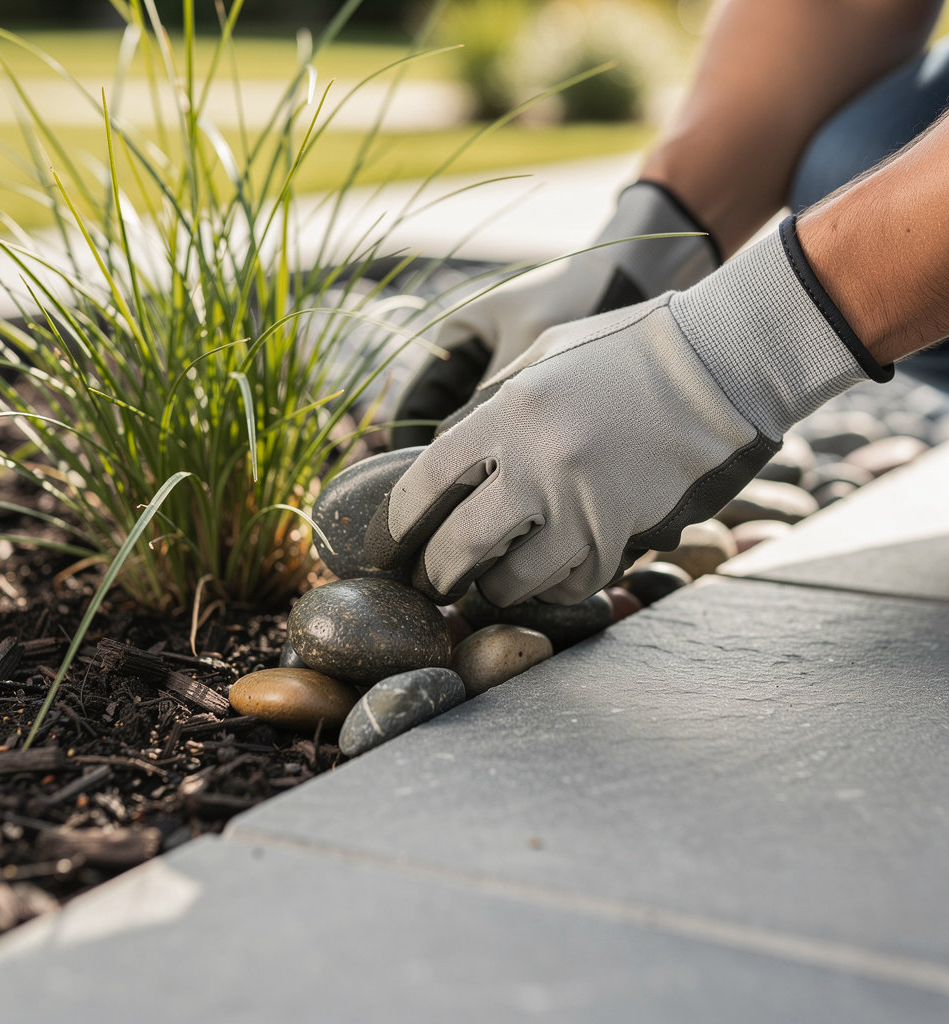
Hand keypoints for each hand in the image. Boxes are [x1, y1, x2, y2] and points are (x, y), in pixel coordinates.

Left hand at [367, 218, 886, 604]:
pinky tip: (544, 579)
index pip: (428, 481)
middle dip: (435, 576)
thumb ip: (491, 405)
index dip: (399, 523)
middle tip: (428, 585)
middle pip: (460, 546)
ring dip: (492, 590)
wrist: (719, 366)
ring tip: (485, 586)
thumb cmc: (625, 353)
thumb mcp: (543, 356)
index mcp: (510, 411)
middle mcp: (539, 463)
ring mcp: (584, 504)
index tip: (388, 545)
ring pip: (514, 580)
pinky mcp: (624, 534)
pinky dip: (552, 589)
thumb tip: (447, 454)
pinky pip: (572, 584)